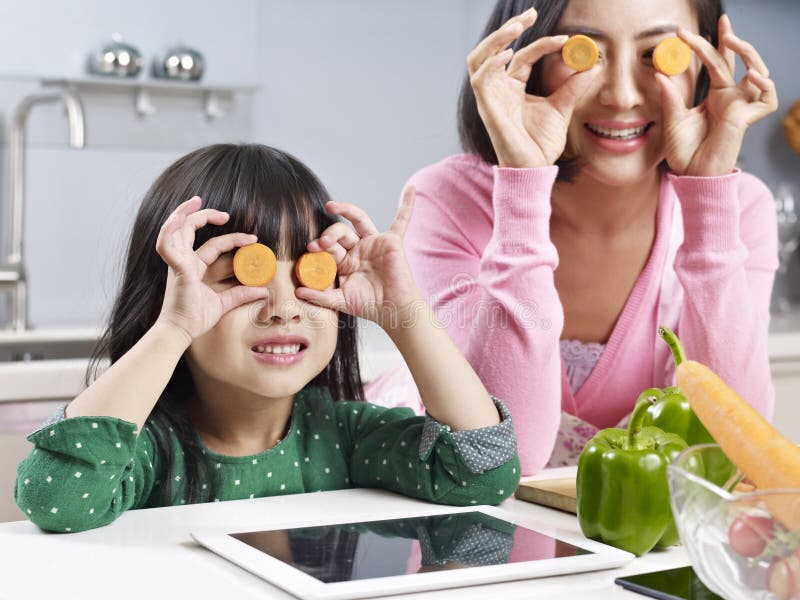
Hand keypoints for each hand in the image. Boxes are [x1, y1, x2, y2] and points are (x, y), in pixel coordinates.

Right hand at [154, 196, 269, 341]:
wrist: (179, 332)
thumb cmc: (195, 319)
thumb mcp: (222, 304)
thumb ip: (240, 295)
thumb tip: (263, 291)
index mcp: (192, 267)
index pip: (213, 245)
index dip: (232, 239)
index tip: (253, 239)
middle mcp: (183, 262)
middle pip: (188, 230)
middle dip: (202, 215)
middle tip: (224, 213)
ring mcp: (177, 264)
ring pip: (174, 230)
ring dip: (182, 213)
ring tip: (196, 201)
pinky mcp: (177, 269)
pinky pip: (167, 245)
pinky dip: (169, 231)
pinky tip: (178, 220)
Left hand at [295, 187, 420, 329]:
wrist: (394, 311)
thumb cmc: (370, 307)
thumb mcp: (340, 301)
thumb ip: (320, 296)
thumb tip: (298, 292)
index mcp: (345, 262)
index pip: (328, 248)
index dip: (319, 247)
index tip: (310, 249)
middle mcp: (359, 249)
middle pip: (340, 232)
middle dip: (329, 235)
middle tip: (321, 243)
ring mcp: (375, 243)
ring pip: (358, 220)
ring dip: (345, 210)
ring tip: (331, 207)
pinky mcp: (392, 241)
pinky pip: (401, 221)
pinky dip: (407, 205)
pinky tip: (411, 189)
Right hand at [468, 7, 598, 167]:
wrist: (534, 167)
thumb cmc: (541, 143)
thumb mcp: (562, 107)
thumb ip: (573, 86)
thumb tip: (592, 64)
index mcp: (513, 87)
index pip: (523, 55)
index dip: (541, 42)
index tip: (564, 38)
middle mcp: (498, 89)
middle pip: (494, 49)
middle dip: (509, 28)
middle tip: (529, 15)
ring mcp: (490, 97)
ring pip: (479, 58)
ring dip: (495, 40)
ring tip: (516, 28)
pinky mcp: (486, 107)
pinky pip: (480, 78)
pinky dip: (491, 63)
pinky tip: (510, 55)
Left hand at [658, 14, 777, 175]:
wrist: (690, 176)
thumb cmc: (683, 152)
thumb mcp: (672, 120)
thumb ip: (670, 97)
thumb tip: (660, 72)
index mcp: (714, 96)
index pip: (717, 63)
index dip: (712, 44)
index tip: (689, 31)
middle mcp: (730, 98)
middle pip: (736, 61)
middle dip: (731, 38)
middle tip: (722, 20)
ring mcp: (740, 107)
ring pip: (757, 72)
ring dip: (748, 53)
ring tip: (732, 40)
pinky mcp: (746, 119)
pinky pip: (766, 98)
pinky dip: (763, 84)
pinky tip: (749, 76)